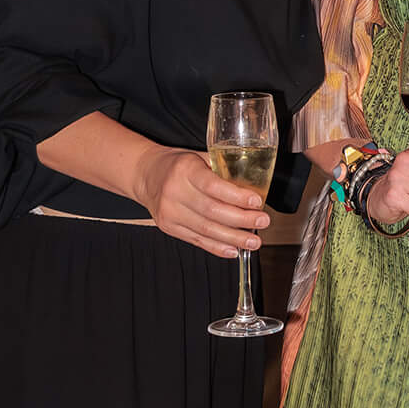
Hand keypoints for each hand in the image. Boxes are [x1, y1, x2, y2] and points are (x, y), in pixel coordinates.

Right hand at [135, 146, 267, 257]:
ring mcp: (170, 212)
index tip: (256, 202)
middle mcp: (175, 191)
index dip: (237, 196)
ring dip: (234, 238)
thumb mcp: (198, 157)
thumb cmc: (177, 165)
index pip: (213, 186)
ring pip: (206, 229)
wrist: (146, 174)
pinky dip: (217, 247)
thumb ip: (222, 169)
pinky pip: (197, 240)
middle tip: (262, 221)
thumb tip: (254, 185)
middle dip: (242, 219)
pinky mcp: (169, 227)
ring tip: (253, 241)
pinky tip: (233, 250)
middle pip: (212, 211)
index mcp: (185, 170)